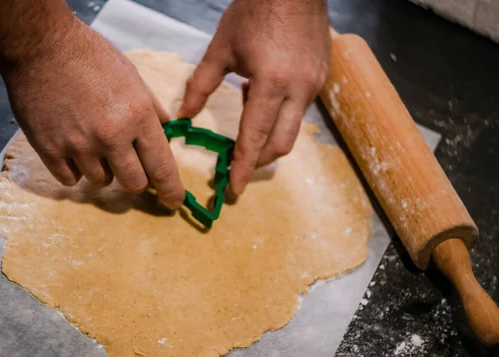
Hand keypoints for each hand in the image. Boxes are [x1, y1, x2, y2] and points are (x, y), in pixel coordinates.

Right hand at [1, 19, 184, 208]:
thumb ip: (151, 108)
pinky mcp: (50, 149)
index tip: (172, 202)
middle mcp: (111, 136)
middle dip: (136, 179)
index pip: (161, 166)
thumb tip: (164, 131)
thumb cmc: (90, 57)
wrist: (40, 46)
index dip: (170, 190)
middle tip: (128, 164)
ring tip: (92, 142)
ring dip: (103, 169)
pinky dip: (75, 169)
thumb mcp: (132, 77)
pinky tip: (72, 148)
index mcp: (137, 116)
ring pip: (101, 181)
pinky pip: (70, 179)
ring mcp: (79, 145)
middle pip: (134, 183)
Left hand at [179, 0, 330, 194]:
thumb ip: (201, 85)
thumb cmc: (254, 11)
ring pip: (292, 130)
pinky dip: (280, 116)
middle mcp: (299, 90)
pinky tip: (263, 99)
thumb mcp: (222, 48)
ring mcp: (314, 85)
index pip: (254, 137)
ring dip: (269, 139)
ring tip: (246, 127)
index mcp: (272, 83)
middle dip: (258, 161)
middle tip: (237, 167)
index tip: (233, 190)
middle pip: (280, 144)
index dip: (242, 167)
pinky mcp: (321, 78)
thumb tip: (184, 116)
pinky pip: (300, 110)